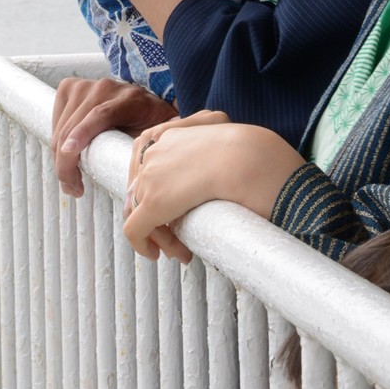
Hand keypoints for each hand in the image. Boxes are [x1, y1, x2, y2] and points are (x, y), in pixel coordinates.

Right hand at [51, 77, 178, 196]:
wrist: (145, 100)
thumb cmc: (152, 123)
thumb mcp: (158, 136)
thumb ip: (157, 148)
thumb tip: (156, 176)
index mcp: (131, 100)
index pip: (101, 115)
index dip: (82, 133)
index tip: (68, 152)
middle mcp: (105, 88)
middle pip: (74, 126)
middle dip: (66, 163)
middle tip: (73, 189)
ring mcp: (85, 86)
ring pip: (61, 127)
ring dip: (60, 158)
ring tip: (71, 181)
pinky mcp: (71, 87)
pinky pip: (56, 120)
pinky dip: (57, 141)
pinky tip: (66, 156)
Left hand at [123, 113, 303, 261]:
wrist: (254, 157)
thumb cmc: (254, 150)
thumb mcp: (225, 133)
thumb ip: (205, 141)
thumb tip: (208, 147)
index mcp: (170, 134)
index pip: (150, 168)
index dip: (160, 193)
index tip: (182, 212)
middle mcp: (155, 151)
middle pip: (142, 191)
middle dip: (159, 217)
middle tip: (181, 240)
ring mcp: (151, 175)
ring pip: (140, 212)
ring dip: (160, 234)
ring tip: (183, 251)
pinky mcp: (155, 203)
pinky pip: (135, 230)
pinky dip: (143, 245)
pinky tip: (158, 255)